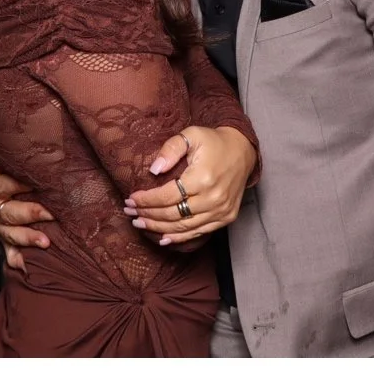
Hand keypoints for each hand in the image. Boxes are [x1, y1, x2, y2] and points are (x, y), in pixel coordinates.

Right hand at [0, 140, 52, 265]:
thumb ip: (2, 136)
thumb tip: (8, 109)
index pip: (2, 184)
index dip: (17, 184)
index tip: (36, 182)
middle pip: (8, 212)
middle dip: (30, 214)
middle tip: (51, 214)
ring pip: (10, 234)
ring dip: (27, 239)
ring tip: (46, 243)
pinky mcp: (1, 237)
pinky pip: (7, 252)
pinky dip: (16, 261)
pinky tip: (26, 269)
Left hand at [124, 124, 256, 246]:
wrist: (243, 151)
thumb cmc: (213, 142)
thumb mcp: (191, 135)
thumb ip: (171, 149)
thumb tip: (154, 170)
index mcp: (203, 177)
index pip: (167, 196)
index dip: (147, 200)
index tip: (131, 199)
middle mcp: (213, 198)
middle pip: (173, 214)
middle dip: (148, 215)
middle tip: (130, 213)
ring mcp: (221, 211)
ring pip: (183, 227)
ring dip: (158, 228)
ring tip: (140, 224)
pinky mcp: (226, 218)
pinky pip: (198, 233)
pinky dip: (179, 237)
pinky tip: (163, 237)